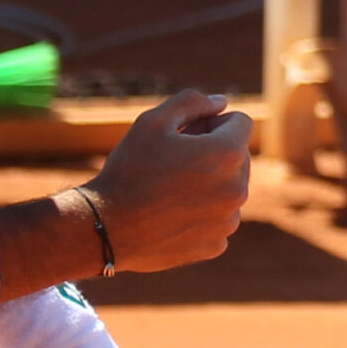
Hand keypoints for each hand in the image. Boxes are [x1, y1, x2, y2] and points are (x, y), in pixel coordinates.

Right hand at [84, 91, 250, 273]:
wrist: (105, 228)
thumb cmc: (129, 170)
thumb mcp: (153, 122)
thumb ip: (192, 102)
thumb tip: (222, 102)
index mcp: (228, 153)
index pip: (241, 122)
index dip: (212, 122)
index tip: (186, 134)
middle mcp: (238, 188)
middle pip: (238, 157)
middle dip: (213, 152)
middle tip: (173, 161)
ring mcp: (229, 220)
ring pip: (228, 189)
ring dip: (209, 184)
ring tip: (169, 189)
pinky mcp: (216, 245)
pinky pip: (217, 219)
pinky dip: (201, 215)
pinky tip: (170, 215)